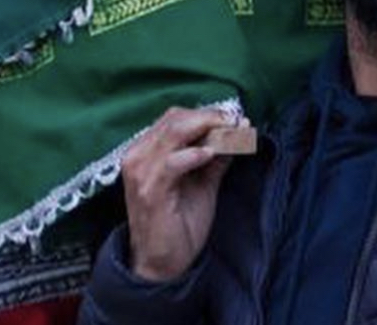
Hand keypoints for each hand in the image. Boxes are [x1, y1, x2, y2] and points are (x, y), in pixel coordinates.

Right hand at [122, 106, 236, 281]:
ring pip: (174, 132)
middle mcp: (138, 155)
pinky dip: (194, 154)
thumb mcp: (203, 182)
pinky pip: (171, 163)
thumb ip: (216, 156)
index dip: (208, 114)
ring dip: (209, 130)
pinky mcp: (149, 190)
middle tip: (239, 123)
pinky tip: (211, 154)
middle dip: (211, 117)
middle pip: (176, 119)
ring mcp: (140, 172)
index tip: (237, 118)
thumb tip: (238, 131)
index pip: (176, 117)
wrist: (163, 263)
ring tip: (232, 134)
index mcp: (146, 150)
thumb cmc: (180, 222)